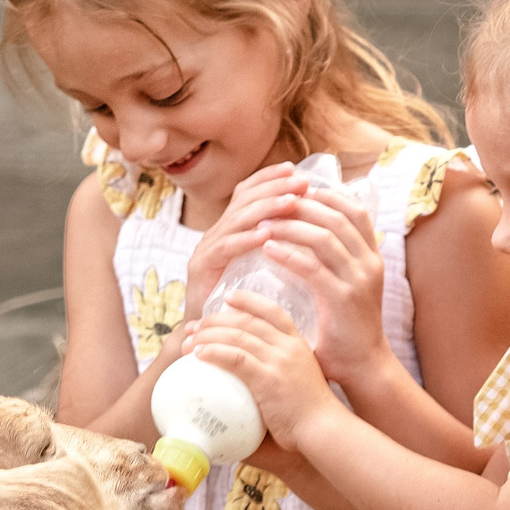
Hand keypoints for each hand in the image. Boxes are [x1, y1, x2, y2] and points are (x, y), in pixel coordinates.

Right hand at [181, 162, 315, 318]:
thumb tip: (308, 227)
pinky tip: (267, 235)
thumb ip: (276, 247)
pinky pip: (225, 248)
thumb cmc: (243, 306)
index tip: (297, 170)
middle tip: (302, 183)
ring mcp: (206, 249)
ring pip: (236, 220)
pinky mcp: (201, 269)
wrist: (211, 339)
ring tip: (291, 202)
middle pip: (243, 200)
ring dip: (266, 208)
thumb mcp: (261, 269)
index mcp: (230, 230)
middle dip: (274, 188)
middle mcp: (216, 234)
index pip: (247, 193)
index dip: (270, 178)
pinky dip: (246, 239)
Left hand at [187, 291, 343, 447]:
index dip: (248, 300)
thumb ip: (281, 370)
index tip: (227, 298)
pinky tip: (199, 355)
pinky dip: (214, 352)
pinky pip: (235, 358)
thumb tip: (255, 374)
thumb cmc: (311, 412)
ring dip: (207, 336)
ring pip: (237, 336)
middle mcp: (287, 346)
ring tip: (188, 343)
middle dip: (215, 320)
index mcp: (297, 343)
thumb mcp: (300, 379)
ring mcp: (278, 361)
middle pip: (246, 320)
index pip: (272, 310)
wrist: (323, 428)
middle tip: (194, 327)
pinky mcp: (268, 378)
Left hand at [252, 181, 387, 385]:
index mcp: (372, 257)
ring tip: (264, 223)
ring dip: (292, 225)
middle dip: (304, 204)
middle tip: (274, 201)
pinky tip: (267, 248)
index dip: (327, 195)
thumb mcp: (346, 288)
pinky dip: (288, 253)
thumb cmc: (347, 331)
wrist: (364, 367)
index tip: (297, 190)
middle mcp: (370, 263)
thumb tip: (308, 239)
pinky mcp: (343, 299)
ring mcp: (359, 280)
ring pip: (325, 236)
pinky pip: (312, 266)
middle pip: (338, 216)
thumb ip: (334, 264)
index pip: (355, 211)